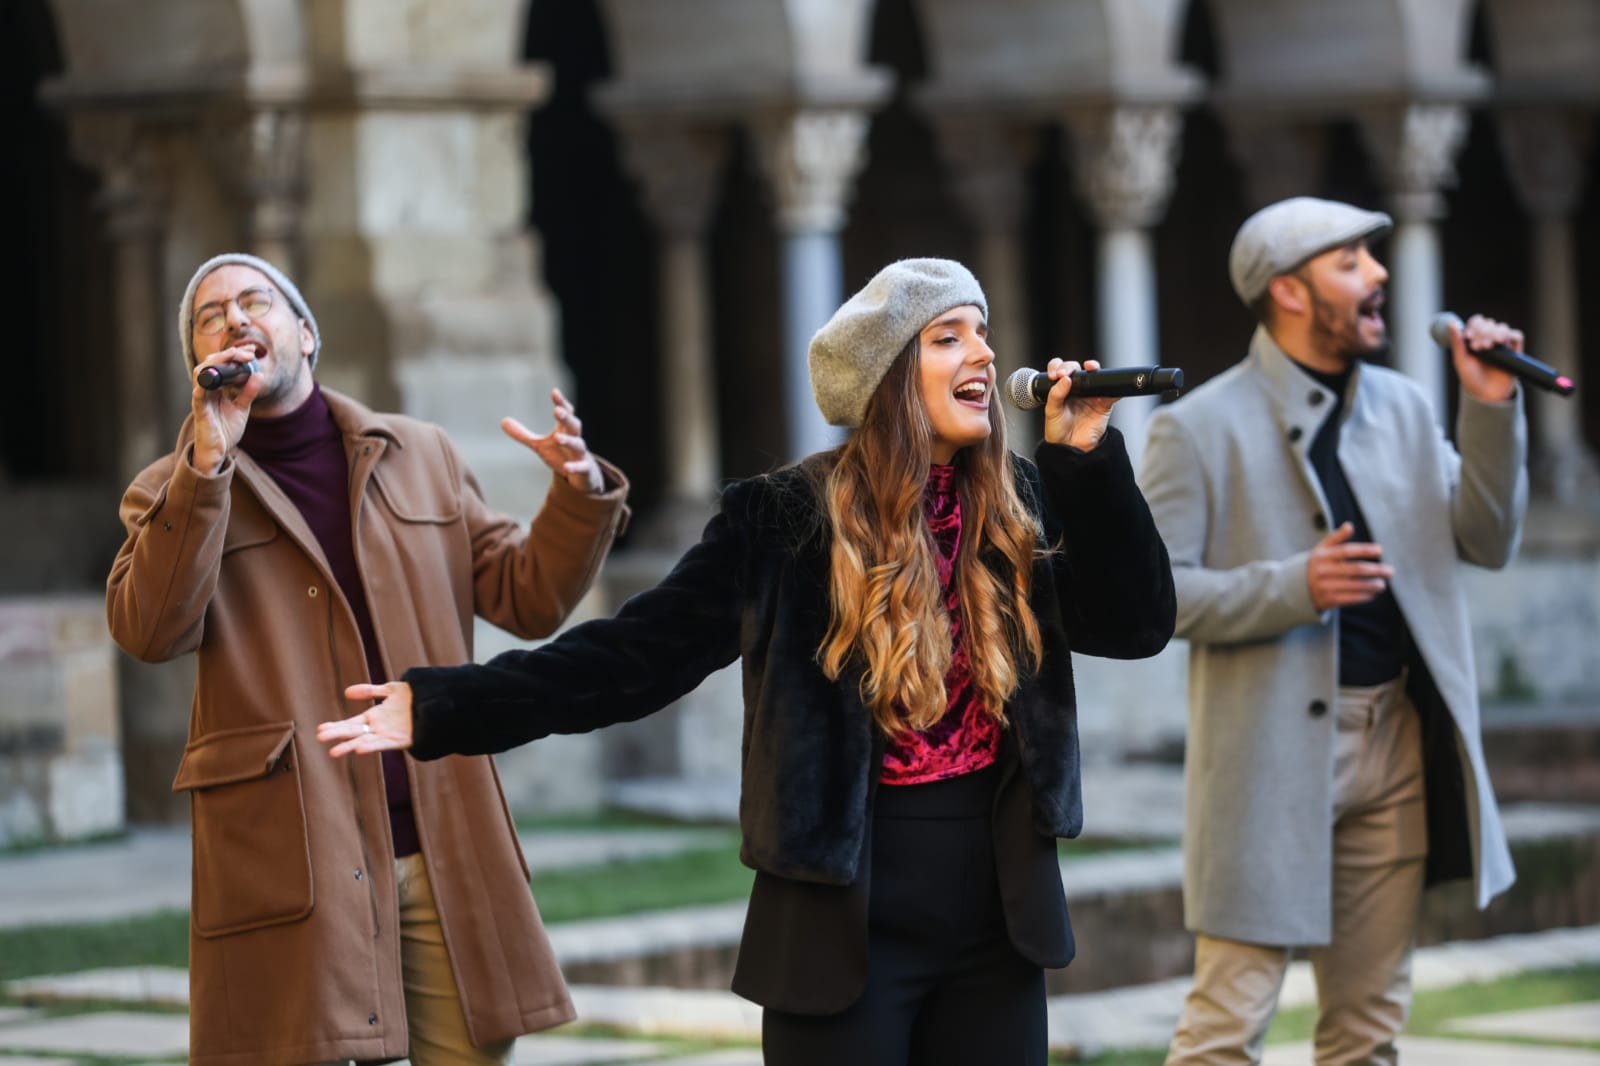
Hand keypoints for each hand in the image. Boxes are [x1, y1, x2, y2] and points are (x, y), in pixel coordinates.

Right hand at [190, 348, 266, 473]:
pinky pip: (198, 394)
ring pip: (201, 373)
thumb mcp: (242, 409)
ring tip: (234, 356)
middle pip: (211, 363)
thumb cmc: (226, 430)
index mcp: (216, 388)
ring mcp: (201, 398)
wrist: (218, 452)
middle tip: (249, 352)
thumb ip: (249, 392)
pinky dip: (204, 384)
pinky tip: (215, 377)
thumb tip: (259, 375)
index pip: (222, 364)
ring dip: (217, 362)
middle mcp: (206, 390)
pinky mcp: (199, 410)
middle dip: (229, 354)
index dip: (235, 355)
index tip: (252, 351)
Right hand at [318, 682, 414, 756]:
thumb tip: (347, 692)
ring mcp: (388, 735)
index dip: (336, 726)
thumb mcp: (390, 690)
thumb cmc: (414, 696)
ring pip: (364, 741)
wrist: (436, 702)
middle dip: (337, 735)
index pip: (350, 723)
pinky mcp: (400, 740)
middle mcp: (378, 728)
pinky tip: (359, 749)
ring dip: (349, 746)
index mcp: (374, 717)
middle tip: (319, 738)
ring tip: (333, 752)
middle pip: (354, 732)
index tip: (320, 729)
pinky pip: (383, 745)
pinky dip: (371, 747)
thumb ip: (370, 691)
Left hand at [502, 388, 604, 493]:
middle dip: (566, 418)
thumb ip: (523, 434)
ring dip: (568, 440)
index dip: (561, 403)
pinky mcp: (584, 469)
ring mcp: (580, 454)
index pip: (566, 412)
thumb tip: (502, 421)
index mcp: (565, 430)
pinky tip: (566, 468)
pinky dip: (574, 467)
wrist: (583, 475)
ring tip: (557, 437)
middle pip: (574, 425)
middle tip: (557, 411)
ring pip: (578, 445)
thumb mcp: (540, 445)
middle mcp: (575, 439)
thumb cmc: (561, 455)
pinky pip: (581, 467)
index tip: (554, 392)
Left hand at [1042, 358, 1116, 450]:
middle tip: (1065, 374)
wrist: (1070, 448)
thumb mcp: (1051, 412)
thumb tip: (1065, 379)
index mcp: (1061, 389)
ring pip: (1095, 375)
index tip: (1055, 374)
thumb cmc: (1058, 430)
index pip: (1060, 370)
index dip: (1058, 367)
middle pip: (1076, 369)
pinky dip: (1113, 388)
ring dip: (1094, 368)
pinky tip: (1107, 386)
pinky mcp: (1103, 404)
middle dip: (1071, 366)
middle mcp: (1076, 389)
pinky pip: (1111, 393)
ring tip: (1089, 368)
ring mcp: (1091, 395)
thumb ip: (1055, 395)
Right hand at [1307, 522, 1392, 611]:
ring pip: (1356, 585)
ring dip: (1373, 585)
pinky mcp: (1328, 600)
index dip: (1364, 550)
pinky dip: (1364, 596)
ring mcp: (1326, 586)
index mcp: (1323, 556)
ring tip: (1383, 584)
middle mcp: (1324, 571)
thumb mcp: (1321, 550)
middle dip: (1376, 570)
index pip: (1347, 551)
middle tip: (1391, 571)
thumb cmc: (1316, 565)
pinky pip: (1351, 598)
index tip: (1380, 550)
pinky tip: (1373, 593)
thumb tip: (1349, 525)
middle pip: (1356, 569)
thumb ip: (1336, 538)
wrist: (1295, 588)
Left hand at [1448, 314, 1520, 404]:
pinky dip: (1510, 335)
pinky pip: (1516, 335)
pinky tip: (1501, 342)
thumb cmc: (1471, 379)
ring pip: (1502, 327)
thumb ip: (1457, 342)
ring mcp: (1502, 344)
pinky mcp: (1514, 351)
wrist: (1487, 395)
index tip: (1469, 337)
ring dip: (1494, 333)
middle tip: (1478, 347)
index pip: (1476, 322)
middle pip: (1489, 323)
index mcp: (1475, 339)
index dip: (1474, 326)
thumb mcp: (1461, 360)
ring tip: (1488, 347)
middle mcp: (1489, 339)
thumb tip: (1451, 323)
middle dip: (1482, 332)